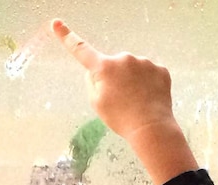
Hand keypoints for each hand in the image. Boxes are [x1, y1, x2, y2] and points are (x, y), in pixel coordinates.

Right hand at [52, 19, 173, 139]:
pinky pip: (151, 73)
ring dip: (134, 80)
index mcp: (104, 68)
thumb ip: (93, 81)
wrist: (152, 128)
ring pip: (134, 68)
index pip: (81, 50)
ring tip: (138, 101)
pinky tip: (150, 98)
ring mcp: (145, 62)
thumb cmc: (120, 119)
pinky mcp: (161, 69)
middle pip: (114, 65)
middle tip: (122, 98)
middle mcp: (124, 59)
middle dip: (116, 77)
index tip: (56, 23)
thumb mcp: (97, 103)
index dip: (67, 37)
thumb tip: (95, 71)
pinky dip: (150, 83)